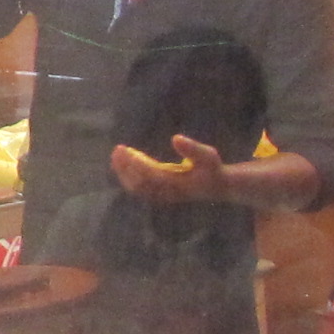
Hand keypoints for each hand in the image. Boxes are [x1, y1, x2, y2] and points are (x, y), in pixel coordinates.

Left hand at [111, 134, 233, 205]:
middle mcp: (166, 192)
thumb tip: (175, 138)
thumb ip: (192, 149)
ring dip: (124, 172)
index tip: (124, 149)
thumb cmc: (212, 169)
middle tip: (117, 149)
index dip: (134, 163)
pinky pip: (139, 187)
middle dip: (125, 167)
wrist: (216, 187)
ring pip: (137, 187)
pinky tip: (124, 161)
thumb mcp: (208, 156)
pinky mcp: (160, 193)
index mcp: (176, 184)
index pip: (148, 176)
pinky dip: (129, 175)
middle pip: (138, 184)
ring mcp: (162, 195)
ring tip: (117, 154)